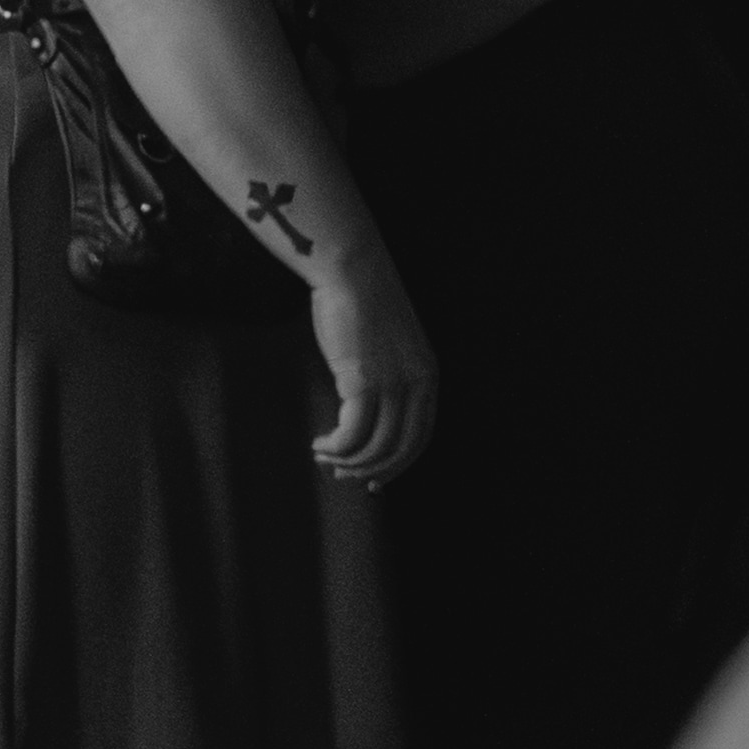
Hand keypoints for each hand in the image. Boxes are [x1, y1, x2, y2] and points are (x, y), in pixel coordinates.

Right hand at [307, 244, 436, 487]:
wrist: (350, 269)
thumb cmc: (360, 301)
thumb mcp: (385, 344)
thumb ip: (385, 376)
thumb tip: (363, 410)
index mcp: (428, 375)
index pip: (420, 438)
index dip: (397, 464)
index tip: (373, 478)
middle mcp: (417, 384)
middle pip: (400, 450)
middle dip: (371, 470)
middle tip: (342, 476)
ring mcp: (392, 384)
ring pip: (374, 447)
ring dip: (347, 461)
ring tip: (324, 456)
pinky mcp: (363, 381)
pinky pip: (352, 434)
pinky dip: (336, 447)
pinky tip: (321, 443)